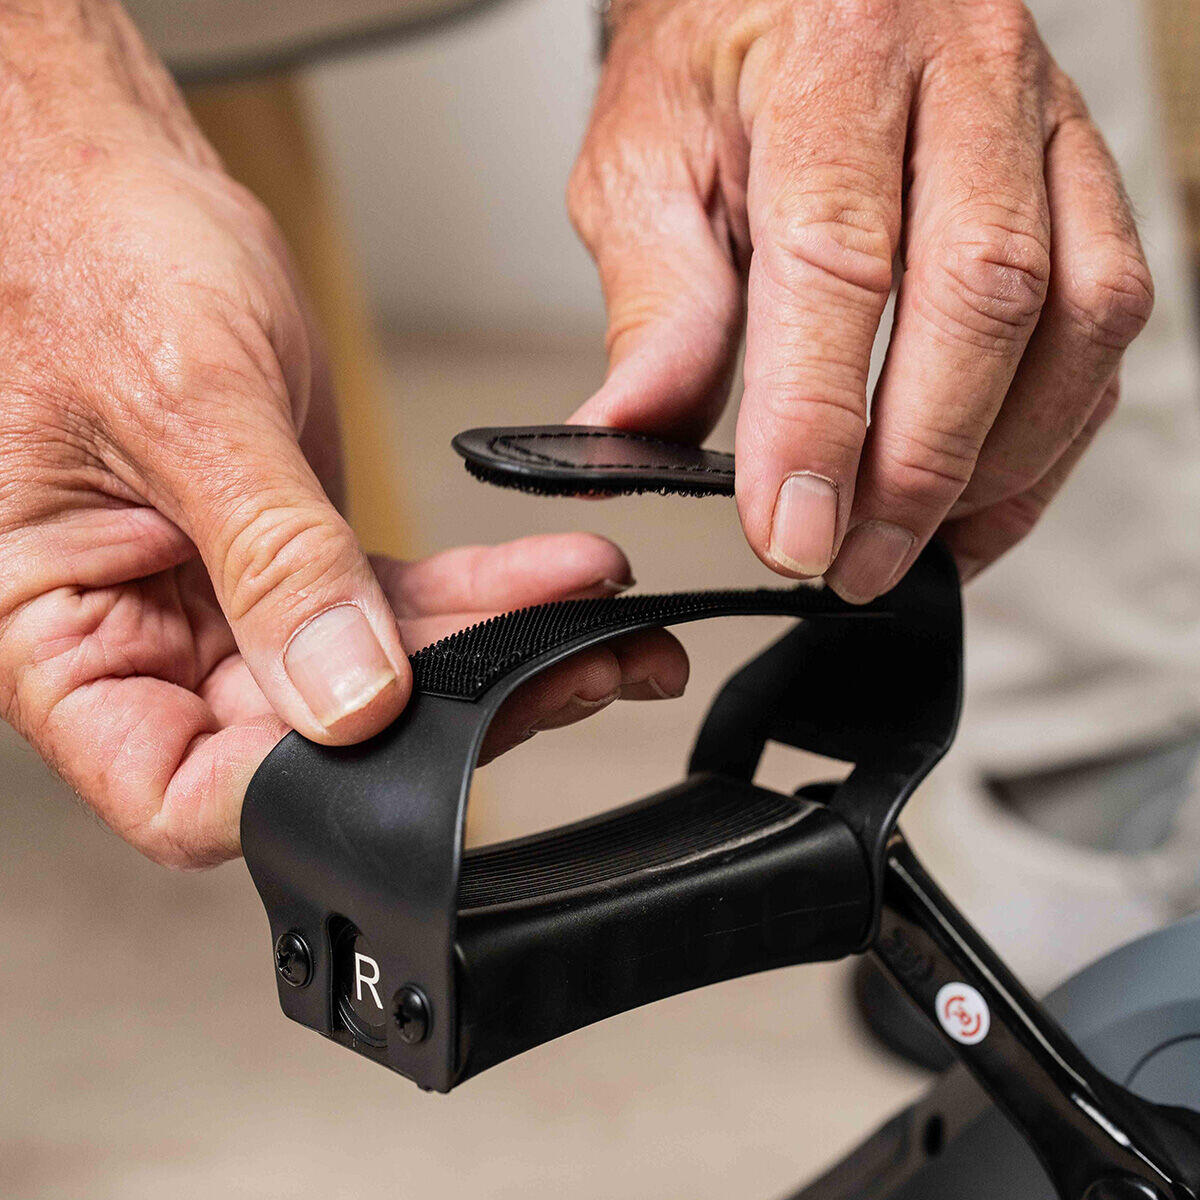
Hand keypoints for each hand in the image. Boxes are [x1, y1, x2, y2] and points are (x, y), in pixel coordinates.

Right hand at [0, 2, 685, 866]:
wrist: (111, 183)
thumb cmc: (86, 254)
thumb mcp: (184, 408)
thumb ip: (272, 561)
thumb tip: (350, 700)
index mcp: (64, 634)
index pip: (178, 790)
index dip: (291, 798)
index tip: (416, 755)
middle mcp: (146, 639)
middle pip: (306, 741)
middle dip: (456, 711)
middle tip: (579, 669)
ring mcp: (225, 606)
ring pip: (377, 676)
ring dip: (500, 649)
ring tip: (605, 623)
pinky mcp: (294, 561)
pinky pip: (398, 602)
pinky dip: (485, 591)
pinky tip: (562, 576)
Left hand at [569, 0, 1151, 597]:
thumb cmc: (716, 61)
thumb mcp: (646, 165)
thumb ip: (655, 305)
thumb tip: (631, 436)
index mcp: (836, 54)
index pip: (837, 258)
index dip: (818, 417)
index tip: (791, 533)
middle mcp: (966, 72)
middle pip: (985, 293)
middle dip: (919, 464)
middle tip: (849, 563)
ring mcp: (1046, 124)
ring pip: (1079, 315)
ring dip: (998, 462)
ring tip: (910, 549)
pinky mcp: (1083, 180)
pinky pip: (1106, 323)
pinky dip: (1047, 437)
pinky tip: (976, 502)